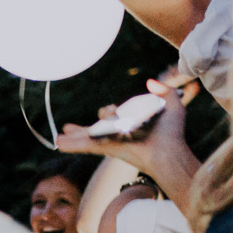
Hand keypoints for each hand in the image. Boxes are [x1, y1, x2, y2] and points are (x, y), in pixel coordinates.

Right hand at [57, 81, 198, 201]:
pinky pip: (86, 145)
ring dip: (73, 137)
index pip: (114, 117)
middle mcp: (119, 134)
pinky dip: (72, 144)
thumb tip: (149, 82)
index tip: (112, 110)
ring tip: (59, 138)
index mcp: (131, 125)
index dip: (107, 113)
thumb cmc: (172, 133)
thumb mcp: (173, 106)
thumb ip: (164, 92)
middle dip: (82, 130)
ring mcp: (111, 141)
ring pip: (87, 137)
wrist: (168, 151)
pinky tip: (59, 143)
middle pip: (96, 129)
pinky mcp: (106, 147)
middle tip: (69, 128)